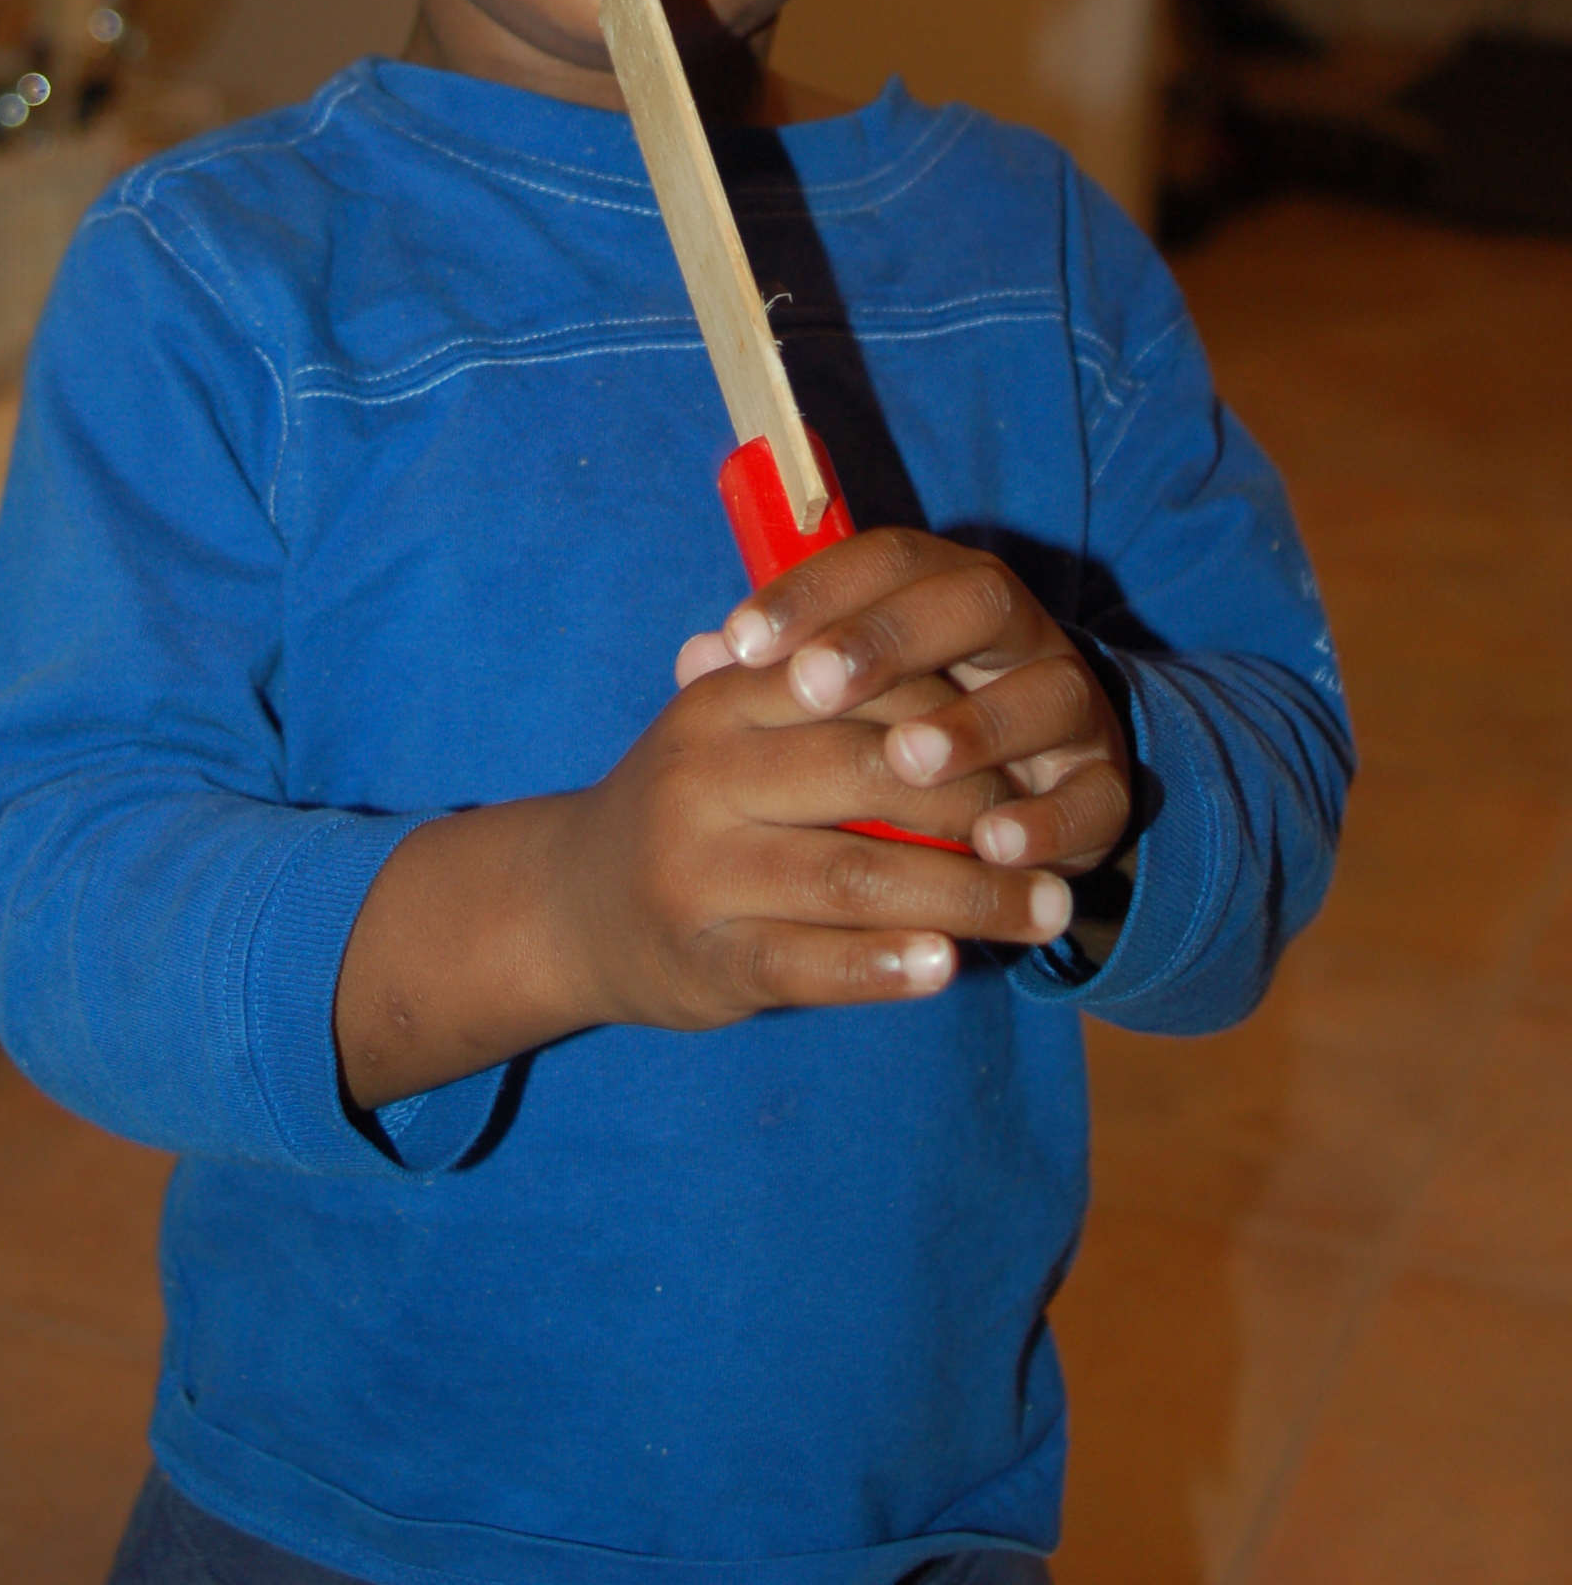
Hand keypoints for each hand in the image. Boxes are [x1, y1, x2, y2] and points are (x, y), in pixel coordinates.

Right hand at [545, 629, 1077, 1039]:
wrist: (570, 904)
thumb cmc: (690, 805)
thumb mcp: (728, 727)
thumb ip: (814, 694)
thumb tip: (945, 660)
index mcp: (719, 701)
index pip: (854, 684)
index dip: (953, 713)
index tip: (1030, 743)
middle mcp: (703, 776)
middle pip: (866, 774)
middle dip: (979, 806)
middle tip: (1057, 837)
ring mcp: (698, 871)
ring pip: (854, 874)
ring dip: (965, 897)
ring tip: (1049, 914)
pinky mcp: (704, 959)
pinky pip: (807, 962)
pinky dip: (883, 966)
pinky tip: (950, 967)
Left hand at [692, 525, 1132, 879]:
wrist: (1023, 801)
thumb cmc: (902, 731)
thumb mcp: (843, 701)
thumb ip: (780, 673)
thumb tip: (693, 656)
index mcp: (942, 591)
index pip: (885, 559)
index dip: (815, 589)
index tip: (741, 638)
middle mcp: (1016, 633)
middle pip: (971, 601)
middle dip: (890, 638)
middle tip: (813, 686)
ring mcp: (1071, 704)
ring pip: (1046, 690)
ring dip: (973, 725)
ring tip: (905, 760)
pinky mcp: (1105, 786)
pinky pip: (1093, 795)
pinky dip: (1045, 820)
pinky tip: (993, 844)